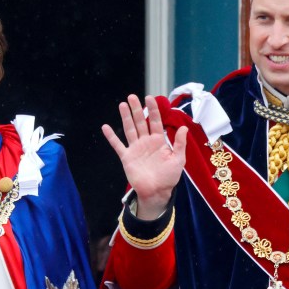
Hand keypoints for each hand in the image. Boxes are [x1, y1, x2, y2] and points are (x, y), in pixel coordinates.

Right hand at [101, 95, 187, 217]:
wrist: (157, 192)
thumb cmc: (169, 177)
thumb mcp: (178, 159)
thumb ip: (179, 143)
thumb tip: (183, 127)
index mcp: (159, 141)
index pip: (156, 121)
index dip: (153, 110)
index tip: (150, 98)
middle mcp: (146, 142)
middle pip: (140, 122)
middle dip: (136, 109)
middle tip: (132, 97)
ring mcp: (135, 149)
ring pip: (130, 129)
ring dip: (126, 117)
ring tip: (122, 105)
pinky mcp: (127, 157)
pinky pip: (118, 145)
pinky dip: (111, 137)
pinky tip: (105, 127)